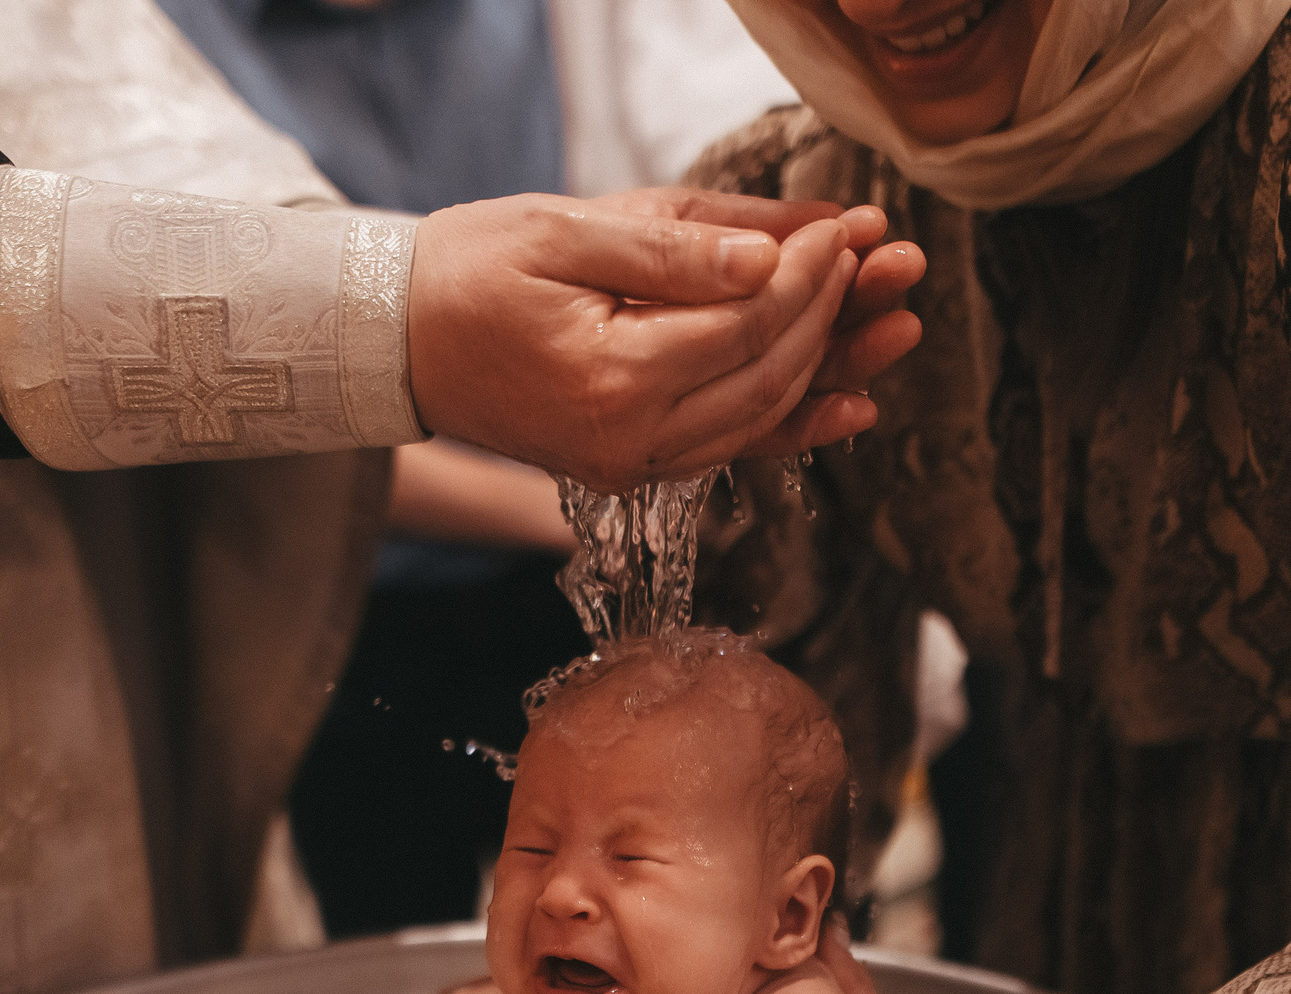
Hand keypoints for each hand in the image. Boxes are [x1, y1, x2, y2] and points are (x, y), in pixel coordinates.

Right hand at [407, 191, 919, 489]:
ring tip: (892, 321)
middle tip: (881, 261)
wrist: (398, 341)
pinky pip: (728, 449)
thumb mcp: (568, 231)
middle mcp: (626, 442)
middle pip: (768, 377)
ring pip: (759, 420)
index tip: (846, 227)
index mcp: (611, 377)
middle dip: (834, 318)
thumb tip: (773, 258)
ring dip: (829, 371)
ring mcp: (628, 467)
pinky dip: (791, 424)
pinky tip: (850, 403)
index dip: (810, 275)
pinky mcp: (629, 470)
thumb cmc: (474, 269)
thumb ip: (674, 248)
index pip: (749, 324)